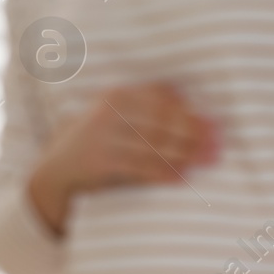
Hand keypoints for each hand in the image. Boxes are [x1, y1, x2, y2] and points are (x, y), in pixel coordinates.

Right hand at [28, 82, 216, 231]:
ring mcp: (102, 136)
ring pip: (153, 146)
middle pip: (161, 123)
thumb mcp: (116, 114)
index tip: (215, 127)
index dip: (191, 114)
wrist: (57, 169)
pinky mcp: (100, 161)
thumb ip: (147, 103)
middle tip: (217, 148)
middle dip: (193, 136)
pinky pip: (139, 168)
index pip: (162, 102)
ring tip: (205, 162)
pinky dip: (163, 173)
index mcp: (118, 95)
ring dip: (183, 155)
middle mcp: (109, 112)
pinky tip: (181, 178)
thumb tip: (187, 98)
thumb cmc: (98, 140)